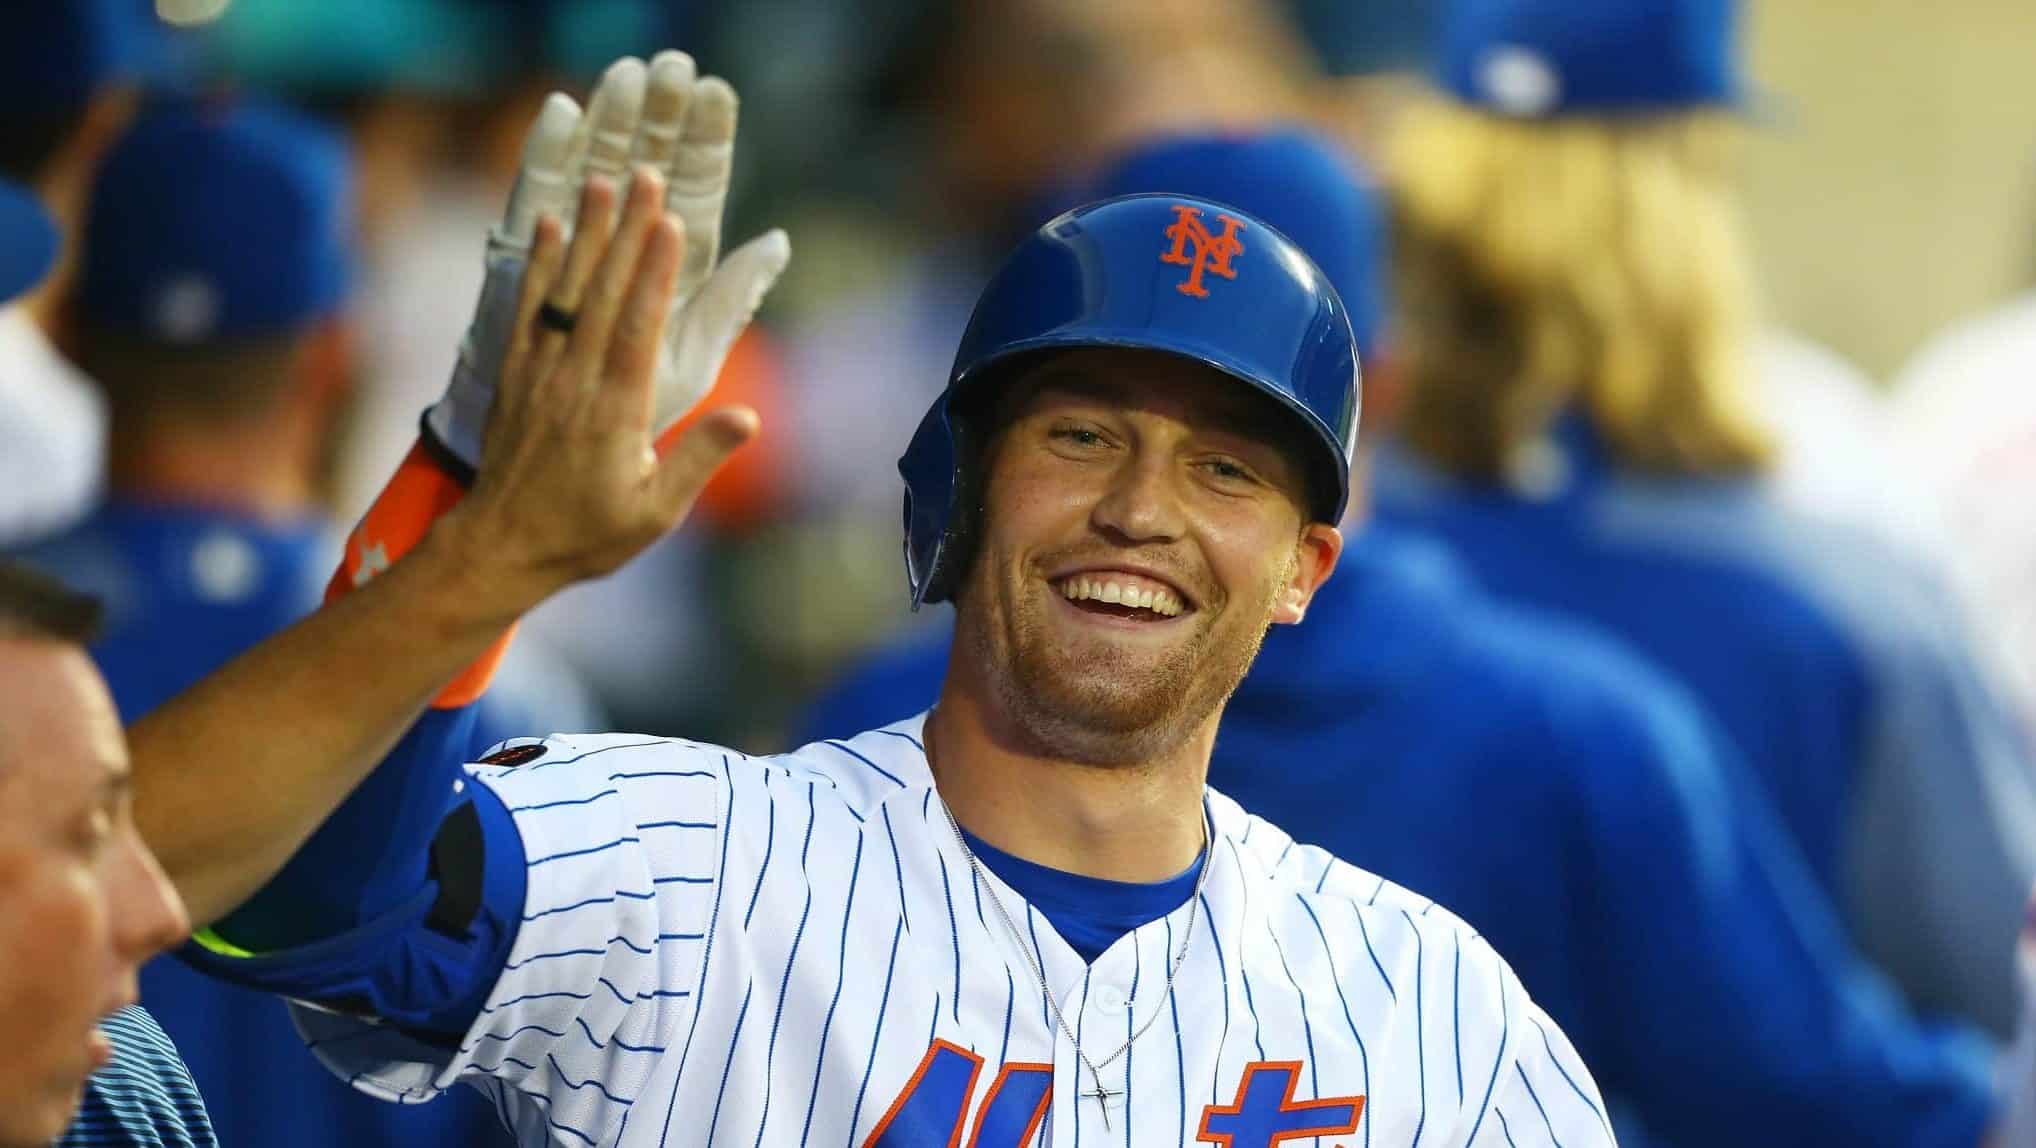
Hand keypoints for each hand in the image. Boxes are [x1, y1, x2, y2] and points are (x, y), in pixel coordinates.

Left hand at [439, 168, 760, 610]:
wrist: (501, 548)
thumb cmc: (585, 534)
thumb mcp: (654, 513)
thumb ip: (699, 461)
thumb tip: (749, 417)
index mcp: (615, 412)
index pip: (637, 329)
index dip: (653, 273)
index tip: (668, 222)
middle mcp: (574, 381)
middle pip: (602, 294)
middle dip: (625, 232)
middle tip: (641, 176)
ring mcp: (540, 373)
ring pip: (565, 291)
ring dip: (585, 233)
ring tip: (599, 181)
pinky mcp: (516, 373)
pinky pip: (527, 307)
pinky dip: (536, 264)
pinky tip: (546, 225)